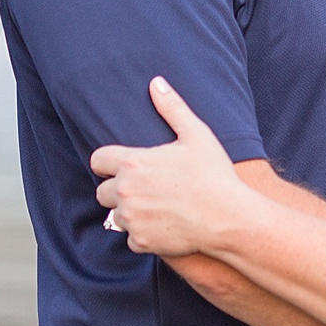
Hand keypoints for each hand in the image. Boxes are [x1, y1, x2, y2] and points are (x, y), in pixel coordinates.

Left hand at [92, 77, 246, 256]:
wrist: (228, 217)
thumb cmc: (214, 174)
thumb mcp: (197, 135)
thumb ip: (172, 108)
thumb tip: (156, 83)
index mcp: (133, 163)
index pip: (98, 160)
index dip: (108, 163)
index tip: (122, 166)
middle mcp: (125, 192)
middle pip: (102, 192)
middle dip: (119, 190)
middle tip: (147, 189)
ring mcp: (131, 219)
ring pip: (116, 216)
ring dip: (131, 212)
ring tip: (159, 207)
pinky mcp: (140, 242)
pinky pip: (131, 238)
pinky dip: (144, 233)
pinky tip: (165, 225)